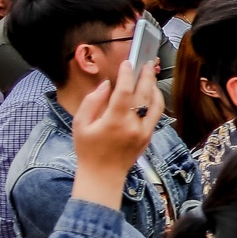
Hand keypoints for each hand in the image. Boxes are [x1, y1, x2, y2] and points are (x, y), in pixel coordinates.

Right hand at [68, 58, 161, 206]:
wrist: (103, 175)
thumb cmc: (88, 150)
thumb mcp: (80, 124)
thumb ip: (92, 102)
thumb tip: (106, 85)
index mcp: (114, 121)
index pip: (124, 91)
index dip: (127, 75)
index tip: (127, 62)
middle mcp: (133, 125)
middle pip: (144, 94)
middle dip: (146, 76)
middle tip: (147, 63)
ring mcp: (144, 131)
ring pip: (156, 104)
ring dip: (154, 87)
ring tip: (151, 75)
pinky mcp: (149, 136)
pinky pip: (156, 114)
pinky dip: (156, 101)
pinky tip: (151, 93)